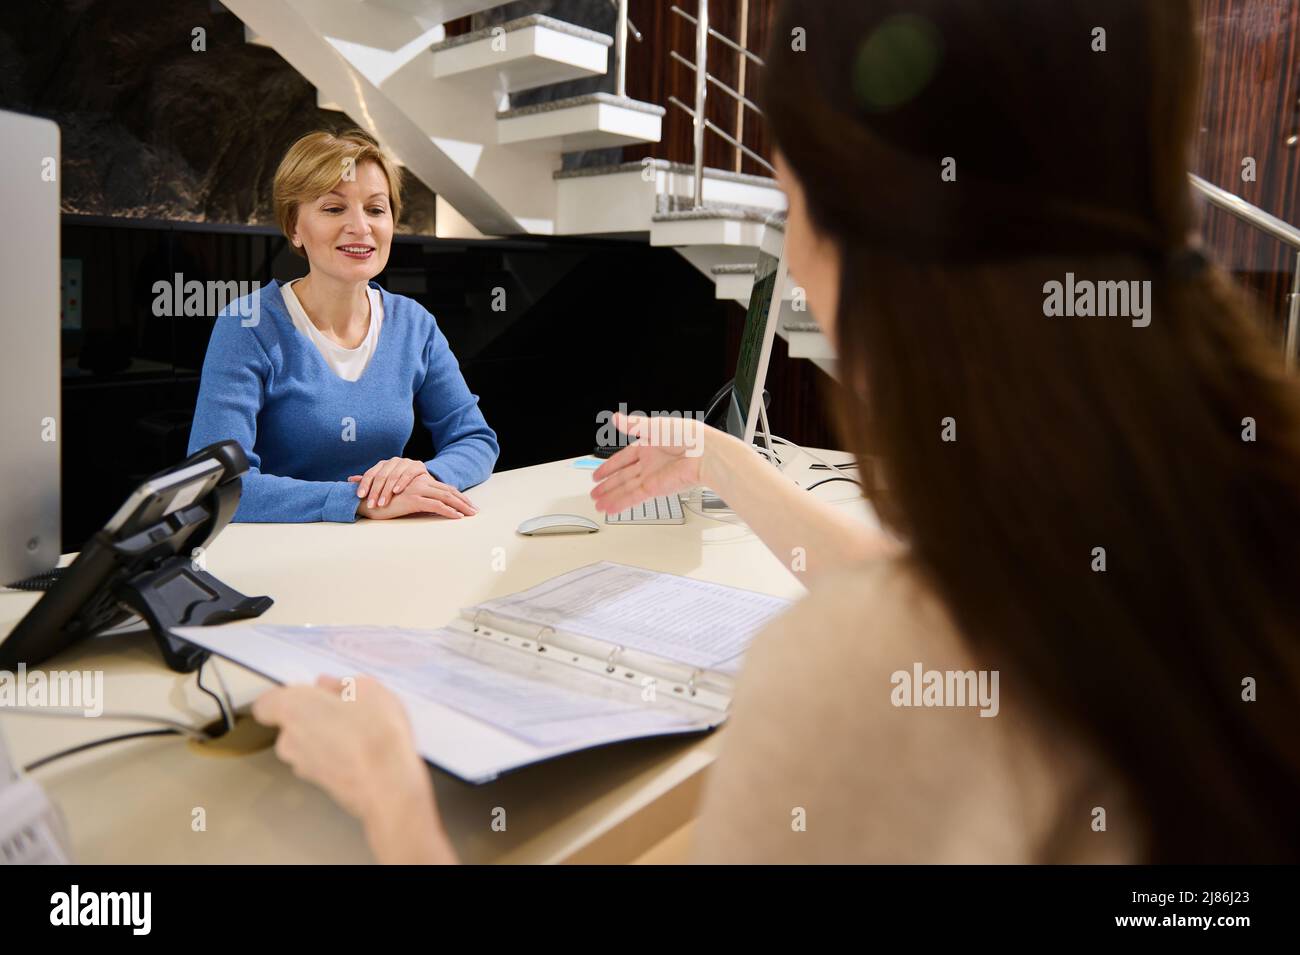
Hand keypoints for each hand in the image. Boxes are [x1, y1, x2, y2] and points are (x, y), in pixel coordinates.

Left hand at [252, 675, 453, 862]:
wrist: (387, 785)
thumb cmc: (375, 732)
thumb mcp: (369, 690)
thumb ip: (344, 685)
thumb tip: (332, 686)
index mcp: (293, 708)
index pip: (267, 704)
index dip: (289, 697)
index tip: (313, 693)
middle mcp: (289, 739)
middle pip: (292, 724)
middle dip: (314, 716)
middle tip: (346, 709)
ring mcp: (303, 766)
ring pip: (309, 745)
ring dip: (328, 738)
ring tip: (362, 732)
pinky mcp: (320, 786)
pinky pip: (324, 763)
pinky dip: (338, 757)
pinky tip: (366, 752)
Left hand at [350, 457, 437, 509]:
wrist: (425, 483)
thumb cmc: (402, 486)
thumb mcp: (384, 484)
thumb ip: (369, 481)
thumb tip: (349, 480)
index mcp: (383, 464)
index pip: (371, 474)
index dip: (364, 485)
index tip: (360, 496)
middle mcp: (393, 461)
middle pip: (381, 476)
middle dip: (375, 492)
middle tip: (371, 504)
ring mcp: (406, 462)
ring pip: (393, 476)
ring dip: (387, 490)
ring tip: (382, 503)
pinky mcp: (418, 466)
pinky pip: (408, 474)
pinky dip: (402, 482)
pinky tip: (396, 491)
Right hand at [351, 471, 477, 519]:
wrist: (366, 500)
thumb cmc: (384, 502)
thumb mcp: (404, 499)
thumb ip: (417, 500)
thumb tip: (432, 509)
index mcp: (420, 481)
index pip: (444, 488)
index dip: (458, 496)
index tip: (469, 505)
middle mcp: (421, 482)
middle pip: (449, 491)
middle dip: (464, 501)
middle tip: (475, 511)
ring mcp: (417, 489)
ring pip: (446, 497)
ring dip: (461, 506)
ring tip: (471, 515)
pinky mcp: (413, 499)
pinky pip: (436, 505)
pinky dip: (449, 511)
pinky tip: (457, 517)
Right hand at [590, 412, 712, 513]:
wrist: (705, 454)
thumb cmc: (688, 436)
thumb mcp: (655, 426)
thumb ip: (633, 425)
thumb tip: (615, 418)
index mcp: (649, 445)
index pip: (623, 458)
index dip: (610, 466)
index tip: (598, 474)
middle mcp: (650, 462)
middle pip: (623, 476)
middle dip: (608, 485)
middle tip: (595, 492)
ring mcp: (652, 476)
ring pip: (626, 489)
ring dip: (611, 497)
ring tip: (598, 504)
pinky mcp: (656, 488)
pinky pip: (634, 497)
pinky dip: (621, 503)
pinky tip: (610, 508)